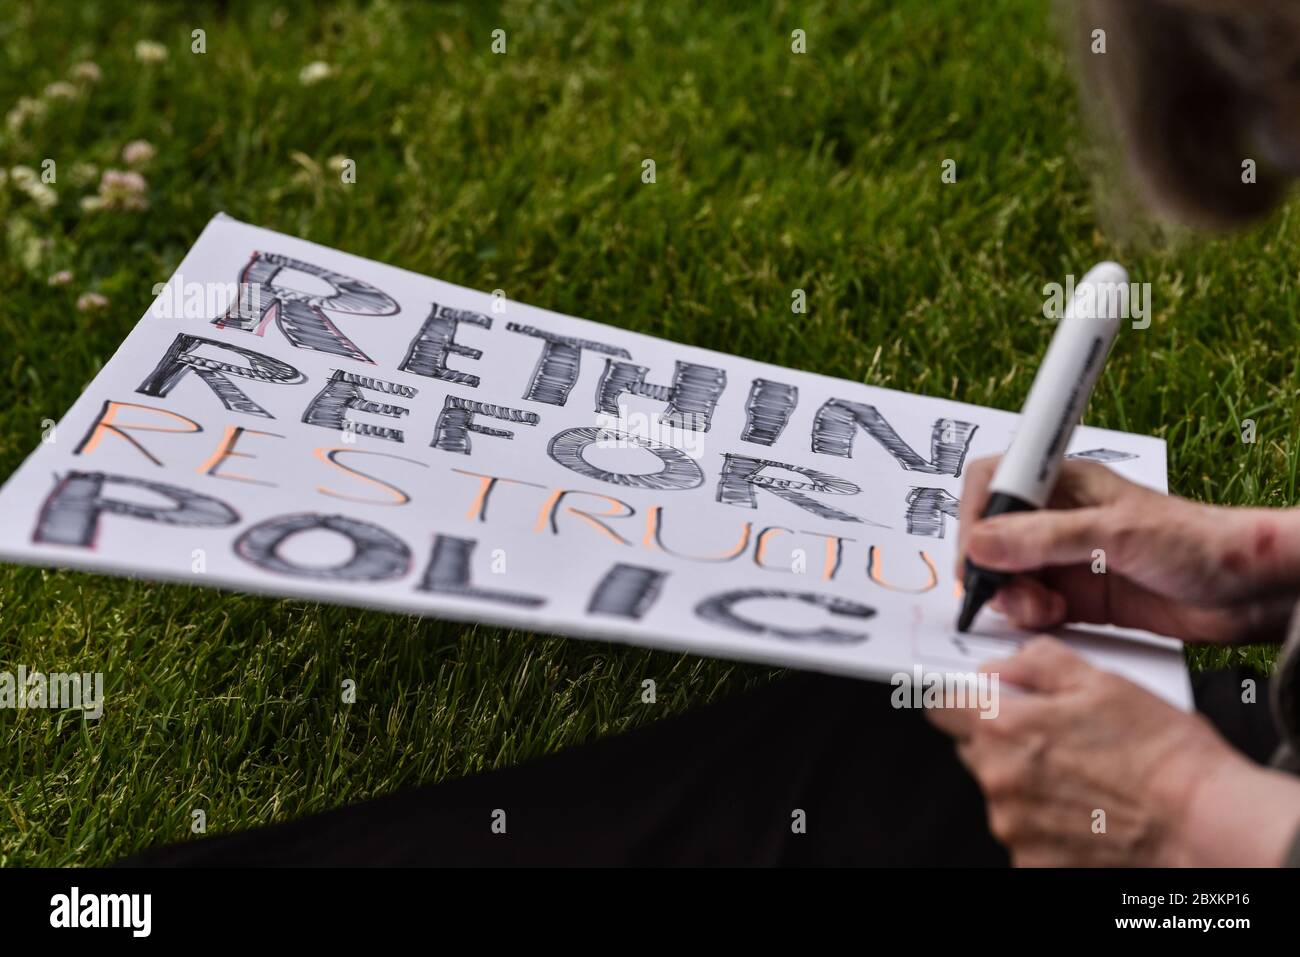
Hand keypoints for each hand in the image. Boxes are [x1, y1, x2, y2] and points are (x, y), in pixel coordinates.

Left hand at [927, 637, 1299, 865]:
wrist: (1202, 822)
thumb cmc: (1160, 752)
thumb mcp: (1097, 679)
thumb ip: (1034, 662)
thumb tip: (1000, 666)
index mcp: (1002, 727)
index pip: (941, 706)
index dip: (962, 697)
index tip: (978, 699)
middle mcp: (998, 779)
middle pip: (972, 748)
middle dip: (1002, 738)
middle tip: (1057, 737)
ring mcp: (1012, 825)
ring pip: (1000, 791)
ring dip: (1027, 781)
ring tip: (1084, 777)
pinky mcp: (1032, 861)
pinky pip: (1023, 831)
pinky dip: (1045, 820)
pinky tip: (1087, 810)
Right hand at [956, 456, 1299, 642]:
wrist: (1252, 590)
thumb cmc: (1200, 543)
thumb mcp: (1117, 534)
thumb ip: (1044, 538)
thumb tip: (980, 544)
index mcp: (1063, 483)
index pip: (992, 484)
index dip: (974, 517)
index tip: (977, 556)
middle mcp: (1058, 518)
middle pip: (990, 536)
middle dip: (992, 569)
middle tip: (1012, 594)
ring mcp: (1066, 558)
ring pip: (1008, 576)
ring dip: (1014, 599)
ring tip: (1045, 611)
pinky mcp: (1079, 596)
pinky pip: (1032, 607)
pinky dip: (1032, 619)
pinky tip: (1055, 621)